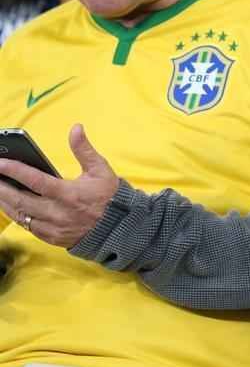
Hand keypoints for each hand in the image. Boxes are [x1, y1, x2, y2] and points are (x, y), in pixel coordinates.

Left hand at [0, 124, 119, 247]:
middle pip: (20, 200)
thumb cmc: (110, 196)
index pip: (35, 180)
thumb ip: (84, 149)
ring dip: (4, 202)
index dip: (14, 170)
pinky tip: (9, 206)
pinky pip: (27, 227)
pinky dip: (16, 215)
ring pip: (20, 215)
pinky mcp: (52, 237)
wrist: (120, 227)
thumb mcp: (101, 170)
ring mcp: (53, 227)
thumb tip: (76, 128)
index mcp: (69, 194)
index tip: (0, 162)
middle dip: (1, 188)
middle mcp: (58, 212)